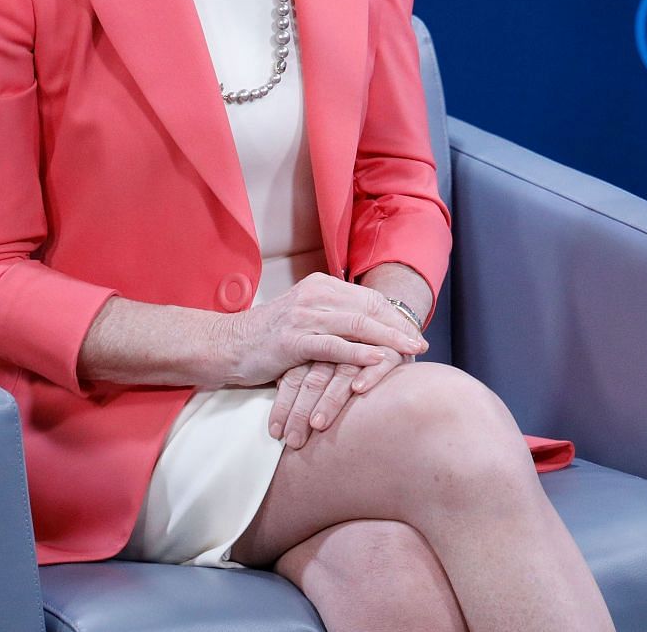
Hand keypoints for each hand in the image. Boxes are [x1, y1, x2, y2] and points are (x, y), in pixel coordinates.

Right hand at [224, 272, 426, 386]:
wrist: (226, 346)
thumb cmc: (267, 339)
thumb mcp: (304, 320)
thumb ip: (332, 319)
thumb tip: (368, 331)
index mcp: (321, 286)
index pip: (368, 299)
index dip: (394, 316)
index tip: (413, 332)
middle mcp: (315, 295)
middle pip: (368, 309)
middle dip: (398, 328)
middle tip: (420, 345)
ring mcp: (304, 316)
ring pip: (357, 324)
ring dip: (388, 339)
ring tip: (410, 352)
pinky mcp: (293, 339)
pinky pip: (333, 345)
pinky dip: (358, 352)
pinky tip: (377, 359)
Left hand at [269, 346, 411, 445]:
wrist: (394, 333)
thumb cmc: (352, 360)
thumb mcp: (320, 365)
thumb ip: (304, 379)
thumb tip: (279, 420)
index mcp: (318, 343)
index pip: (296, 375)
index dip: (285, 403)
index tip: (275, 431)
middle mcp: (339, 343)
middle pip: (315, 377)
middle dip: (301, 409)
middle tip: (293, 439)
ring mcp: (365, 345)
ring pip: (342, 372)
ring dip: (329, 400)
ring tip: (317, 424)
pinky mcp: (391, 349)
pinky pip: (381, 361)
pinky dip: (369, 373)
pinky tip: (358, 387)